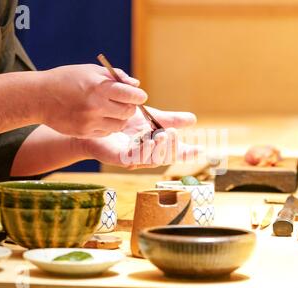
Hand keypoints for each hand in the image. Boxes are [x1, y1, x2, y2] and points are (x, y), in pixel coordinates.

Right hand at [39, 64, 147, 137]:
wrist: (39, 97)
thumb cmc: (67, 79)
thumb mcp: (90, 70)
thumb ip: (116, 77)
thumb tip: (136, 85)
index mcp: (99, 87)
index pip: (131, 95)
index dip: (139, 96)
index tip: (139, 96)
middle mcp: (96, 106)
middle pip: (129, 112)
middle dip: (131, 107)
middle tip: (126, 103)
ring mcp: (90, 121)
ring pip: (120, 125)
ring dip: (121, 118)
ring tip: (112, 110)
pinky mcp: (85, 132)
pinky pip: (107, 132)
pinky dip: (109, 126)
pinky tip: (100, 117)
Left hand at [80, 107, 199, 168]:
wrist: (97, 121)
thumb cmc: (124, 122)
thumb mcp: (151, 117)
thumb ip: (170, 119)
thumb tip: (193, 120)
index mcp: (156, 145)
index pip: (174, 152)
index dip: (186, 153)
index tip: (200, 149)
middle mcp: (147, 155)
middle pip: (164, 157)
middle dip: (170, 147)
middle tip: (172, 132)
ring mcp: (133, 159)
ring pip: (150, 160)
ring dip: (158, 149)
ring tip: (162, 136)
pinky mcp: (119, 158)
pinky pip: (133, 158)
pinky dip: (142, 152)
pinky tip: (148, 142)